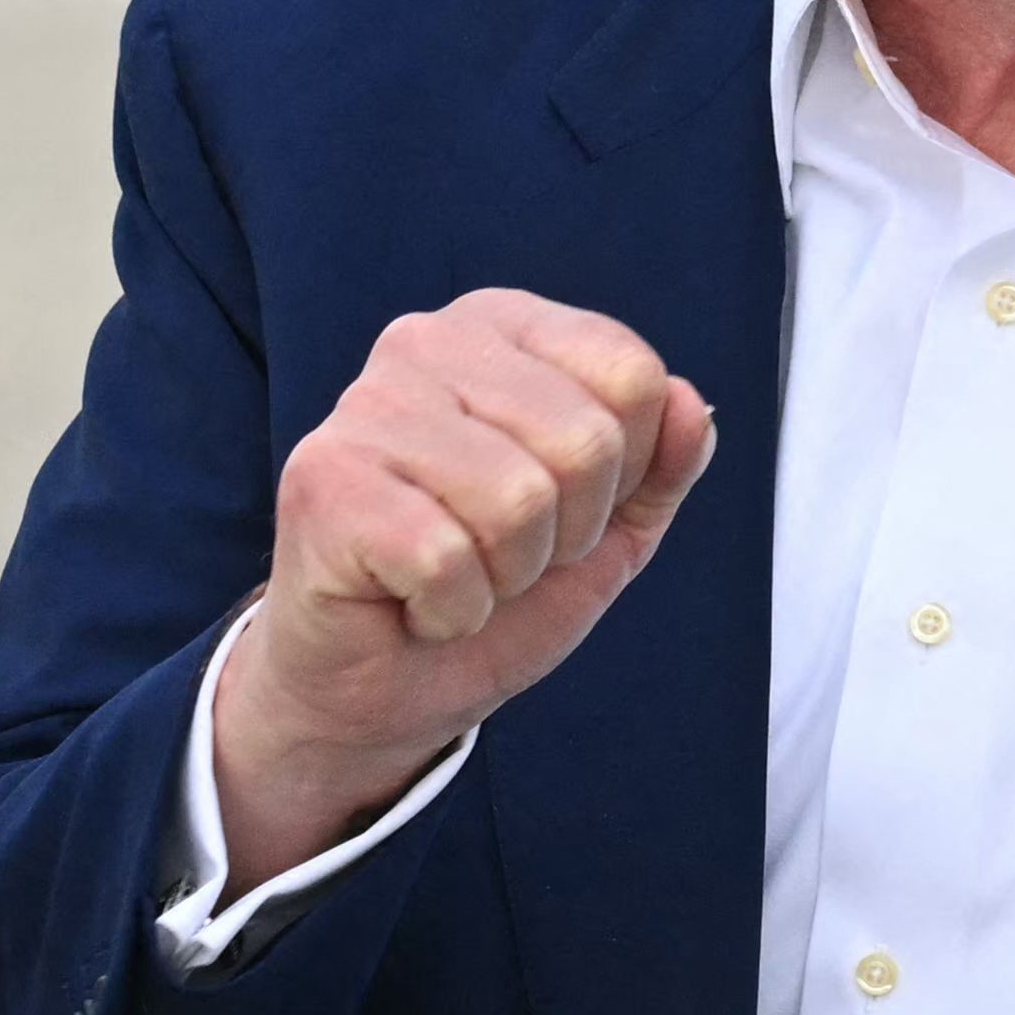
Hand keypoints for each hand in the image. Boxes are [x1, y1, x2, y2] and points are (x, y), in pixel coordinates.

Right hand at [210, 290, 714, 890]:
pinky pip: (447, 559)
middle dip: (567, 533)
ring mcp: (366, 404)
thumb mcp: (610, 527)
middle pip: (586, 441)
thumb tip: (692, 405)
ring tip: (459, 575)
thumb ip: (663, 464)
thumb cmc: (493, 586)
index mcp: (506, 328)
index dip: (624, 474)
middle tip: (502, 555)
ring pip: (520, 501)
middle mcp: (427, 341)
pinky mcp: (322, 479)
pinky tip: (413, 602)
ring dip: (507, 575)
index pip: (633, 377)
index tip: (563, 507)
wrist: (383, 686)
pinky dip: (453, 610)